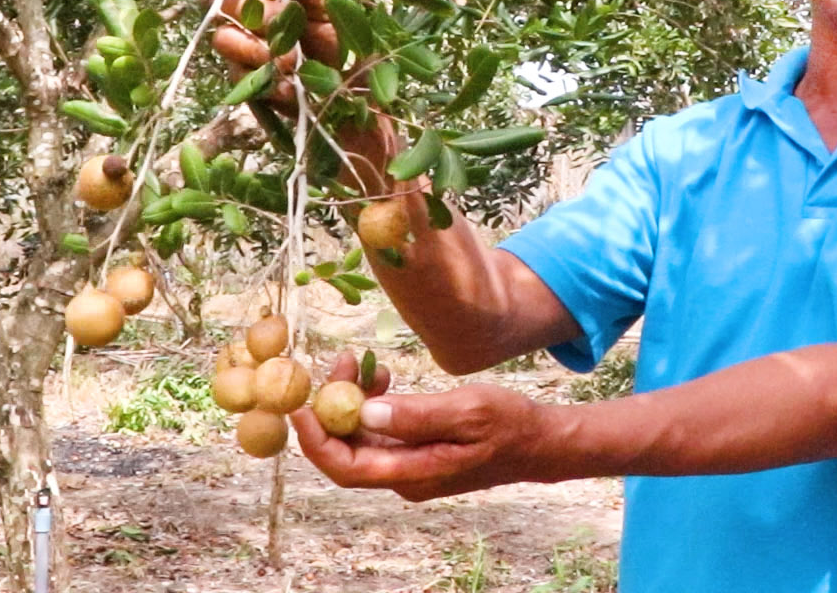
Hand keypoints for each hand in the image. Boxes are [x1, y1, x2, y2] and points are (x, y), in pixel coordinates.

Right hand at [209, 0, 343, 81]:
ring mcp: (243, 42)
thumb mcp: (331, 5)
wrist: (350, 86)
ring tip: (291, 61)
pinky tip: (289, 85)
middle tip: (283, 20)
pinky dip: (265, 79)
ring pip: (224, 36)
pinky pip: (237, 74)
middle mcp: (251, 7)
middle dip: (253, 9)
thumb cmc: (340, 37)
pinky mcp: (243, 76)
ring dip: (256, 48)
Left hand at [288, 352, 554, 501]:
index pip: (346, 467)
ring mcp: (408, 465)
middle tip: (337, 362)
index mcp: (413, 473)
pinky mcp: (414, 452)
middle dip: (330, 407)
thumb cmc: (509, 424)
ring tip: (356, 360)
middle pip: (346, 449)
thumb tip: (365, 412)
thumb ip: (416, 415)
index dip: (316, 439)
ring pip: (360, 437)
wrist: (537, 441)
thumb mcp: (467, 411)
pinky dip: (370, 403)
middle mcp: (403, 476)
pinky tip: (380, 377)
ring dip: (349, 400)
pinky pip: (378, 430)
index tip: (299, 404)